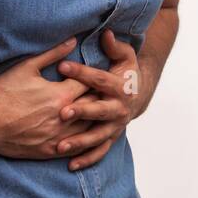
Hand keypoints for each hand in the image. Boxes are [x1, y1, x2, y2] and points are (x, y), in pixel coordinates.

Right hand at [0, 38, 93, 158]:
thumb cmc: (4, 92)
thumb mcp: (27, 67)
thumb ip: (53, 54)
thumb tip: (72, 41)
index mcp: (61, 95)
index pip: (90, 84)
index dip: (96, 78)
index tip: (99, 75)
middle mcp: (65, 117)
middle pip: (94, 107)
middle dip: (100, 98)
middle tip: (107, 93)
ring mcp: (58, 136)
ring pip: (89, 129)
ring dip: (96, 120)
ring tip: (101, 114)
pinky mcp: (50, 150)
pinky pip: (76, 147)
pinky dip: (85, 141)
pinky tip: (88, 136)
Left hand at [47, 30, 144, 170]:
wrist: (138, 95)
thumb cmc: (125, 72)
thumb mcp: (124, 56)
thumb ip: (115, 46)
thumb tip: (107, 33)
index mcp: (120, 87)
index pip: (99, 78)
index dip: (81, 72)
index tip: (62, 66)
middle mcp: (119, 109)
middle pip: (99, 111)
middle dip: (81, 112)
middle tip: (62, 112)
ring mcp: (115, 126)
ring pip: (97, 136)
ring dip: (79, 142)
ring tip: (59, 146)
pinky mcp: (111, 138)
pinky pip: (99, 151)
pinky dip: (86, 159)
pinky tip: (70, 165)